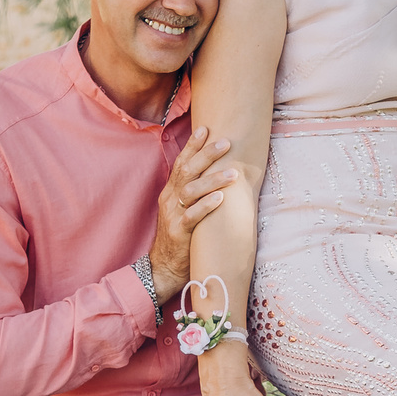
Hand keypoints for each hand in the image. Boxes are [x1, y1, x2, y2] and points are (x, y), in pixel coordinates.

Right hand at [148, 127, 237, 307]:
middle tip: (226, 142)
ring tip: (233, 173)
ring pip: (191, 191)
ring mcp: (173, 215)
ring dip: (213, 180)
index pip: (181, 162)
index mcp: (170, 191)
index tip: (206, 128)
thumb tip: (215, 172)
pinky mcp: (179, 232)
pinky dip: (207, 205)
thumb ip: (193, 191)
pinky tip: (220, 198)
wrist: (163, 267)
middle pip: (187, 171)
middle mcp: (170, 199)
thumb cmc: (180, 236)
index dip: (193, 145)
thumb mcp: (182, 209)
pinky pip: (193, 216)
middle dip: (206, 155)